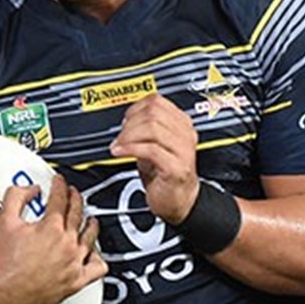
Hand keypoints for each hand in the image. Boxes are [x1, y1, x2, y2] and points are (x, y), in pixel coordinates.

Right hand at [0, 175, 105, 303]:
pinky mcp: (75, 282)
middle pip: (77, 214)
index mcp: (51, 228)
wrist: (1, 294)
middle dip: (75, 199)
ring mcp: (73, 263)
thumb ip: (16, 197)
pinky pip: (97, 268)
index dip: (60, 186)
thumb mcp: (3, 221)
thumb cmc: (2, 265)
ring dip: (90, 224)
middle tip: (72, 193)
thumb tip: (29, 190)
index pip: (60, 199)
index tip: (59, 183)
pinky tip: (93, 253)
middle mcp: (67, 244)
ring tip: (89, 218)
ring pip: (91, 237)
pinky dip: (97, 258)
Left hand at [110, 94, 199, 223]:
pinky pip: (151, 150)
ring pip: (152, 128)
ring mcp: (183, 151)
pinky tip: (121, 153)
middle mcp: (185, 134)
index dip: (135, 108)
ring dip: (129, 136)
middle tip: (119, 136)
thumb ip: (145, 129)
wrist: (179, 202)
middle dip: (130, 122)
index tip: (124, 120)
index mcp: (182, 124)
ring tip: (118, 146)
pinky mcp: (176, 168)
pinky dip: (131, 149)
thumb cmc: (166, 175)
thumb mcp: (155, 145)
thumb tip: (127, 118)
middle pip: (154, 112)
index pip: (157, 101)